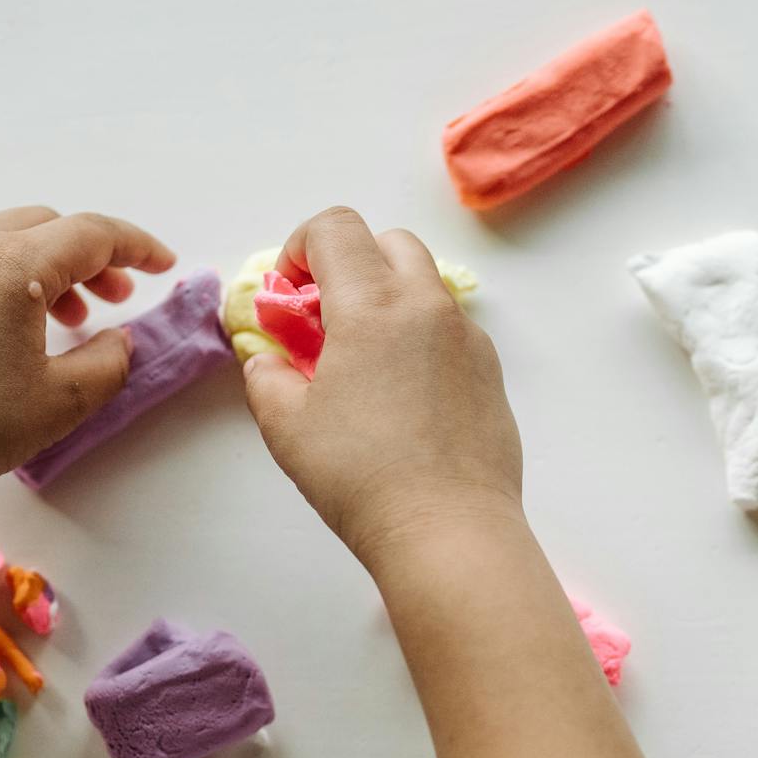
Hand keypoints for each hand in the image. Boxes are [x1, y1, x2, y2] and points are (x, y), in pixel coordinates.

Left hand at [0, 207, 174, 504]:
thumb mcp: (63, 400)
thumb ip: (110, 359)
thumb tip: (119, 338)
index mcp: (11, 264)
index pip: (91, 234)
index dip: (137, 246)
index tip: (164, 265)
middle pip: (46, 226)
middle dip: (90, 256)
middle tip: (117, 296)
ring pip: (2, 239)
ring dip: (45, 267)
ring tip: (65, 317)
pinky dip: (1, 277)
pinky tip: (7, 327)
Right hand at [242, 207, 522, 563]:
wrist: (448, 529)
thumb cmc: (361, 477)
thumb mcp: (286, 426)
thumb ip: (267, 376)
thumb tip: (268, 360)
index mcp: (374, 304)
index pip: (336, 228)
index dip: (300, 248)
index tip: (288, 296)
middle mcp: (428, 307)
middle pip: (388, 243)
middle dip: (349, 265)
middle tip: (323, 322)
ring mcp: (468, 338)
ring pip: (425, 284)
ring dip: (387, 299)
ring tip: (362, 362)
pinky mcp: (490, 372)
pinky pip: (450, 329)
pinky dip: (420, 336)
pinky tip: (402, 395)